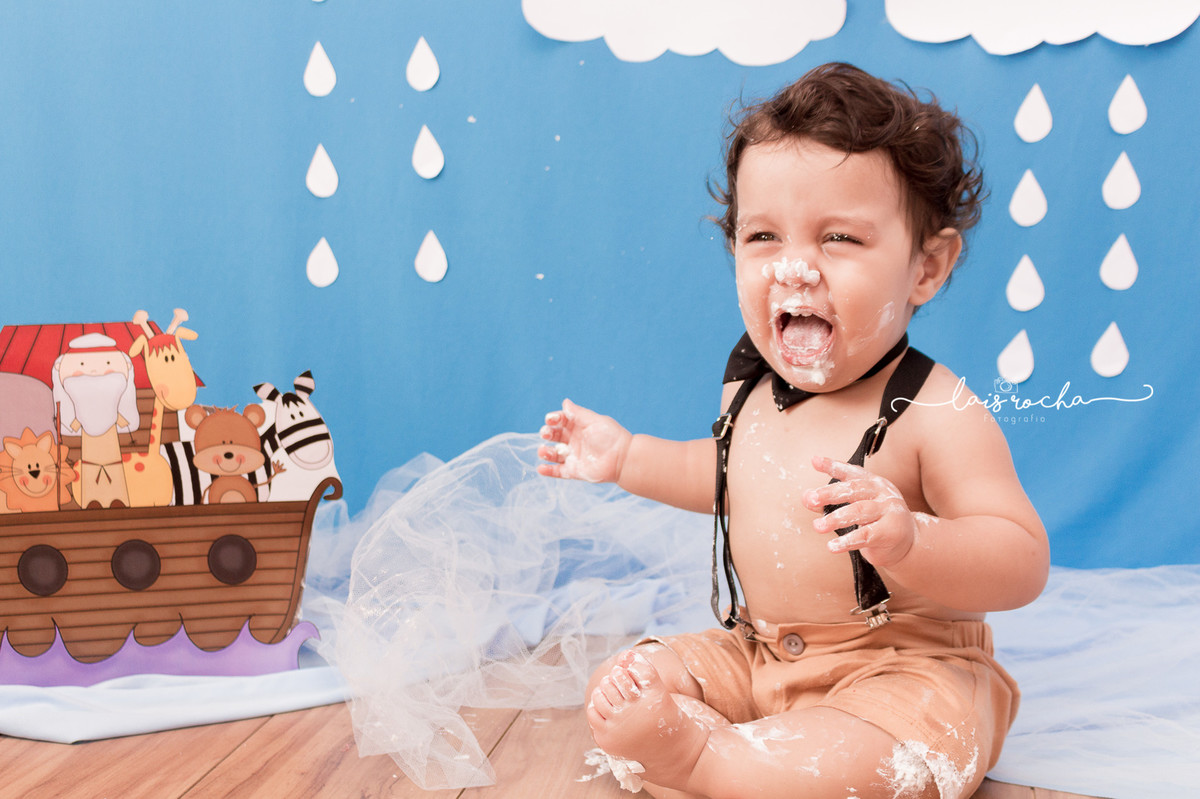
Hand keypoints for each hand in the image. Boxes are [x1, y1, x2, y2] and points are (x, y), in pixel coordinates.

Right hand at [537, 399, 630, 483]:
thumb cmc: (611, 437)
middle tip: (546, 434)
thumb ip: (578, 413)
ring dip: (545, 452)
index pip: (560, 421)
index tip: (551, 420)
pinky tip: (541, 468)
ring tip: (544, 451)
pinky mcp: (574, 471)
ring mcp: (573, 456)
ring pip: (553, 454)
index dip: (553, 419)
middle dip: (546, 433)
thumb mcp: (594, 421)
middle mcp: (573, 441)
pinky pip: (557, 472)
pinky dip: (548, 471)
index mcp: (578, 426)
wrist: (622, 459)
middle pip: (553, 435)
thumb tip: (565, 402)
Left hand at [801, 456, 916, 568]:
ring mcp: (889, 511)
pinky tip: (832, 546)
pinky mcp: (891, 531)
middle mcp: (882, 493)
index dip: (833, 465)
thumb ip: (830, 501)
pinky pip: (866, 536)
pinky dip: (847, 541)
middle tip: (811, 499)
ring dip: (836, 519)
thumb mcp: (855, 508)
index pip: (851, 472)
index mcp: (872, 482)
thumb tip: (806, 497)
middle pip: (854, 489)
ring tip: (817, 526)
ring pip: (859, 511)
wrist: (908, 542)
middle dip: (830, 493)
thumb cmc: (877, 522)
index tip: (814, 461)